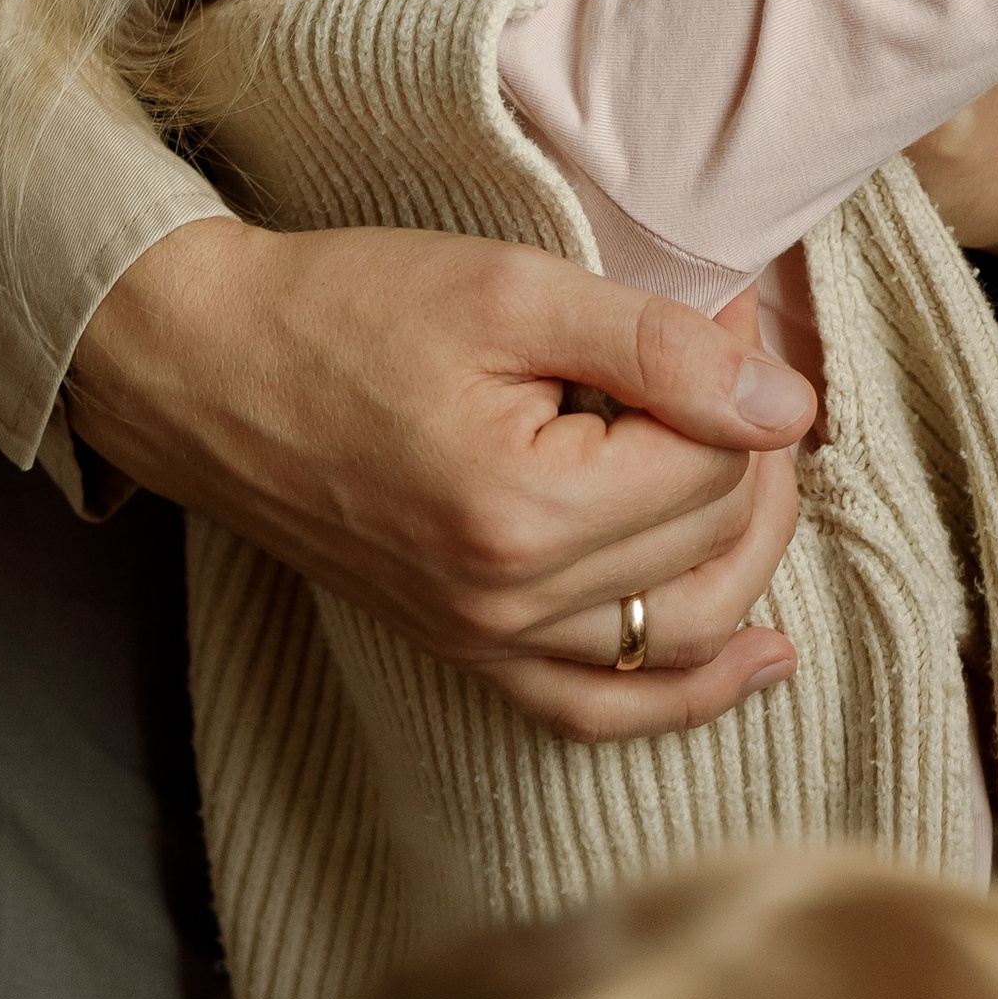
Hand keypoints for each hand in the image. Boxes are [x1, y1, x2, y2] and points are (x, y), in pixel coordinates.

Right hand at [67, 219, 815, 744]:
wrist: (210, 368)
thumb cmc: (350, 309)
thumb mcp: (513, 291)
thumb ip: (661, 349)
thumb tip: (787, 404)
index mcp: (523, 508)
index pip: (712, 461)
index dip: (736, 370)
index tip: (717, 301)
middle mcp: (507, 601)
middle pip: (708, 543)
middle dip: (748, 447)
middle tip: (731, 358)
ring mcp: (483, 639)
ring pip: (680, 636)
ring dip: (748, 553)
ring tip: (760, 464)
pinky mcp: (463, 649)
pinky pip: (596, 708)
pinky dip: (689, 692)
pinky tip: (760, 655)